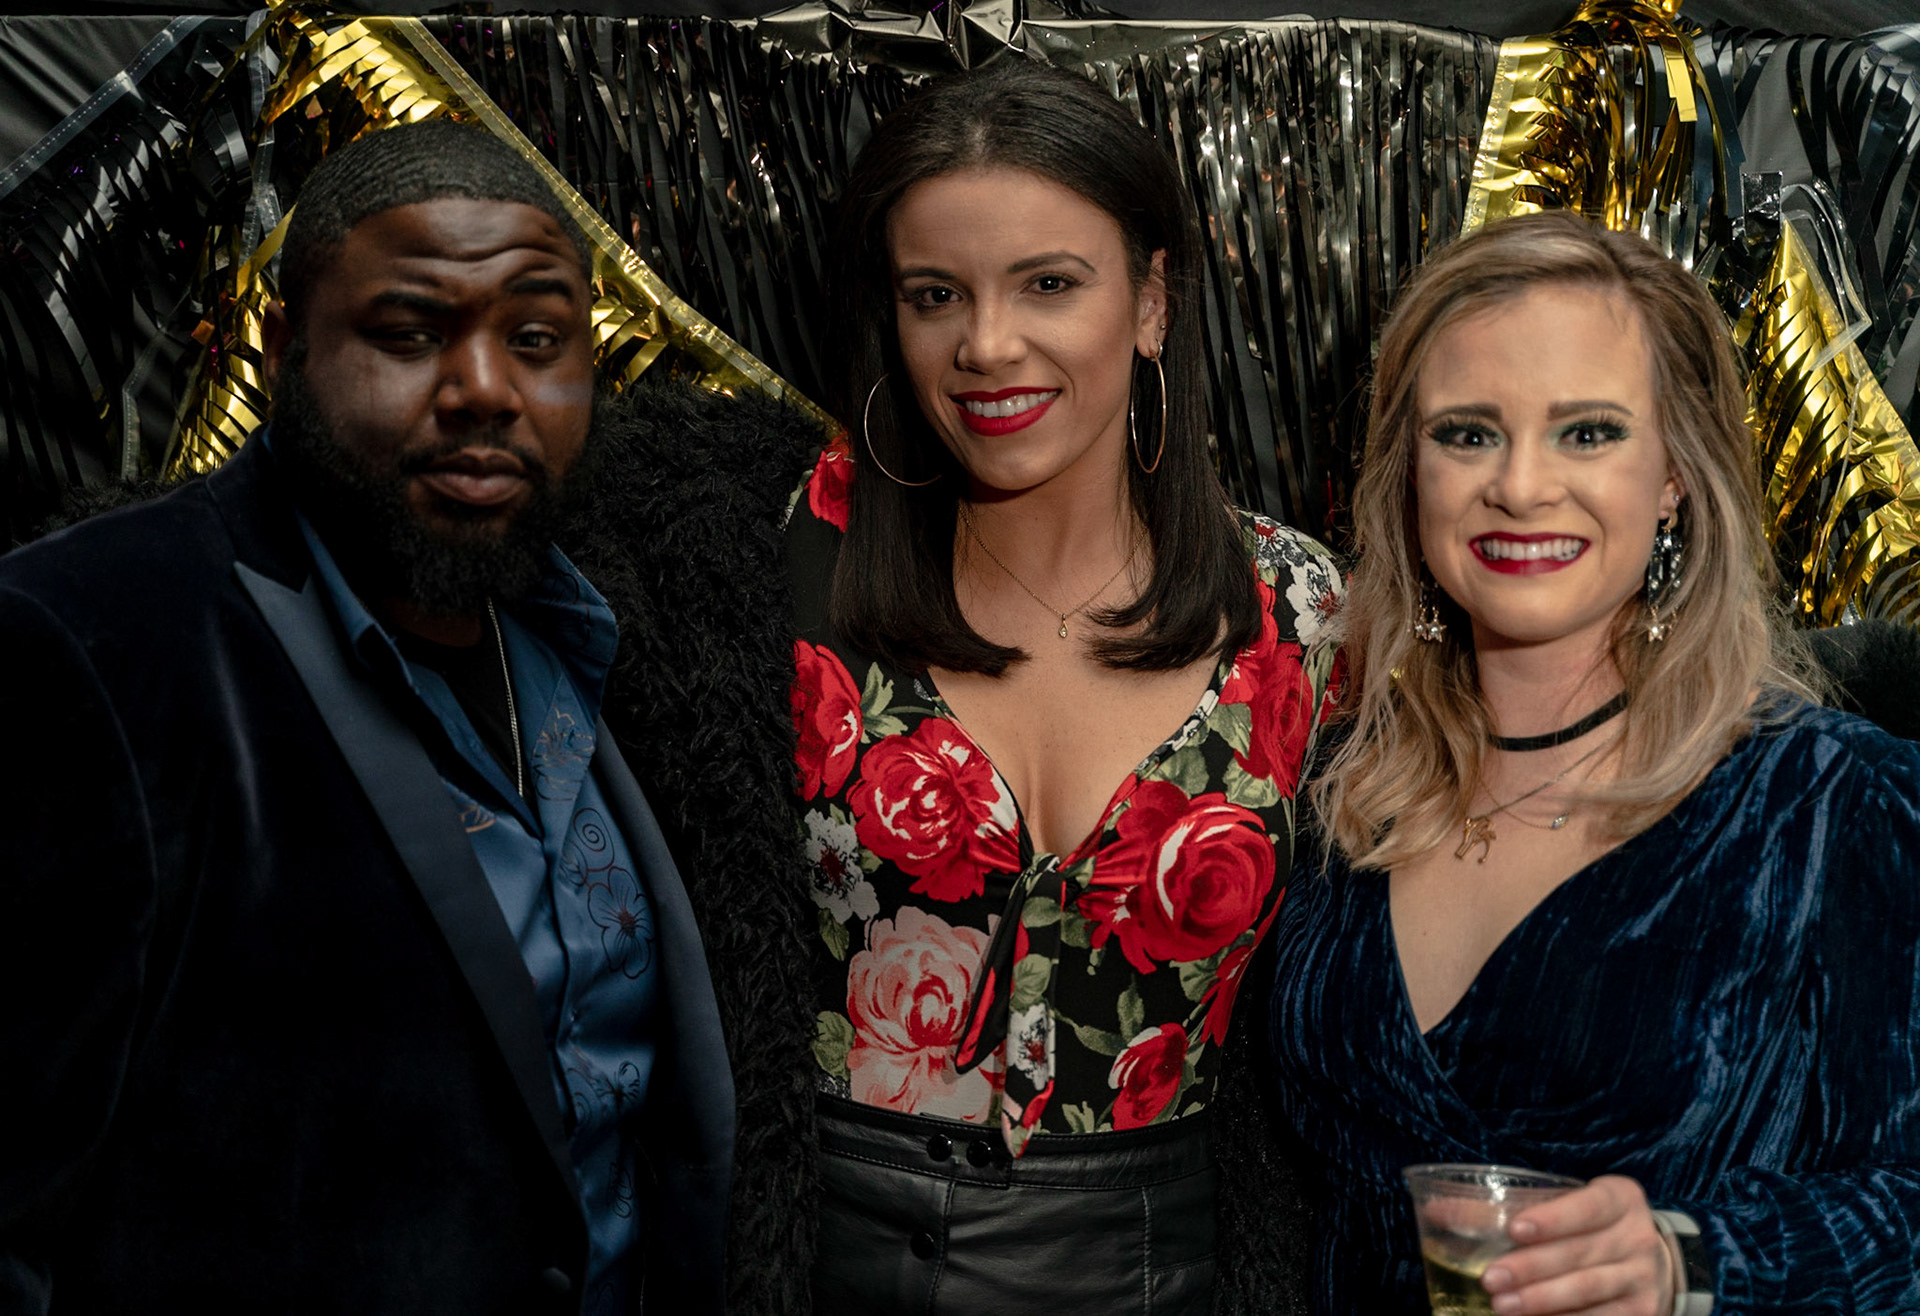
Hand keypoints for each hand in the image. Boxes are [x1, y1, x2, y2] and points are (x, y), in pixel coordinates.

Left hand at [1480, 1175, 1672, 1315]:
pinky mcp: (1642, 1313)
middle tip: (1490, 1278)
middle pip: (1579, 1254)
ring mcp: (1642, 1279)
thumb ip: (1511, 1205)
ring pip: (1587, 1290)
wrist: (1655, 1262)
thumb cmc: (1590, 1226)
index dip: (1552, 1219)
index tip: (1513, 1229)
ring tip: (1501, 1306)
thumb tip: (1435, 1210)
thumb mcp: (1566, 1203)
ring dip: (1541, 1300)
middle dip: (1531, 1268)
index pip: (1587, 1206)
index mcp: (1620, 1198)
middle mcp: (1637, 1237)